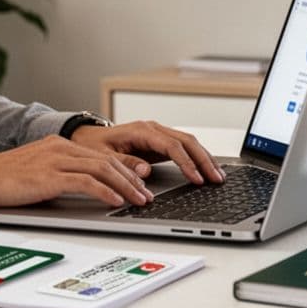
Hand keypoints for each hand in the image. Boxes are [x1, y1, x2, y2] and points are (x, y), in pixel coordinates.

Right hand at [0, 135, 154, 207]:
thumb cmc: (4, 178)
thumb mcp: (38, 172)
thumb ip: (60, 175)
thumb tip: (83, 191)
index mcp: (60, 145)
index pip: (102, 156)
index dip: (125, 171)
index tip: (138, 185)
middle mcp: (61, 148)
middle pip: (108, 160)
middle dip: (132, 179)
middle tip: (146, 195)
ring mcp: (56, 159)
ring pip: (102, 169)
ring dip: (125, 186)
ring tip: (139, 200)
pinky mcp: (49, 175)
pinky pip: (85, 182)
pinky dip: (105, 191)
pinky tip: (115, 201)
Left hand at [68, 121, 224, 185]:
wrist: (87, 138)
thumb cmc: (94, 146)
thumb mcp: (103, 156)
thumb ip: (124, 163)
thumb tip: (145, 171)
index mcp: (141, 130)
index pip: (171, 145)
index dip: (186, 162)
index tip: (196, 178)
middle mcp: (153, 129)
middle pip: (187, 141)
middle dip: (204, 159)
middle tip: (217, 178)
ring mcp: (159, 134)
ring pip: (189, 142)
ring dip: (205, 158)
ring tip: (218, 176)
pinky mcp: (161, 143)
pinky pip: (184, 148)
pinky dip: (198, 158)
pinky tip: (207, 170)